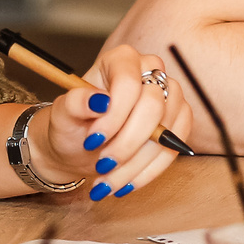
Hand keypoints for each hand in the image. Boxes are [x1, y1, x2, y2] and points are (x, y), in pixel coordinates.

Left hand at [26, 45, 193, 204]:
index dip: (114, 116)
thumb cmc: (73, 124)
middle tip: (102, 165)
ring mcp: (170, 95)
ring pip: (166, 132)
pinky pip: (174, 148)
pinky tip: (127, 182)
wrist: (83, 145)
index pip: (128, 83)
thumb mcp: (63, 115)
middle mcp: (151, 71)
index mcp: (121, 60)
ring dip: (136, 164)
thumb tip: (98, 101)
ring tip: (108, 182)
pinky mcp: (180, 120)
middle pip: (153, 106)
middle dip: (127, 143)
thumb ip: (75, 103)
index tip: (93, 140)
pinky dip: (150, 171)